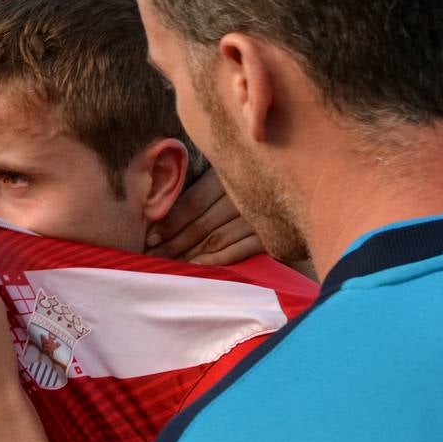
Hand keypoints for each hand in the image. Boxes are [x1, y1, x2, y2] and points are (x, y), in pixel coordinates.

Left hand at [145, 167, 265, 265]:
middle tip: (153, 257)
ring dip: (190, 254)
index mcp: (227, 174)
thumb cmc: (247, 189)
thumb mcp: (223, 179)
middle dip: (173, 243)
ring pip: (216, 238)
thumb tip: (154, 212)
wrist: (293, 192)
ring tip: (169, 265)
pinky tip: (197, 266)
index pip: (192, 202)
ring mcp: (259, 215)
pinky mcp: (272, 235)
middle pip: (201, 224)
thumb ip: (198, 191)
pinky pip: (239, 250)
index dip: (168, 222)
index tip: (149, 238)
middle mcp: (243, 193)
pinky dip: (217, 260)